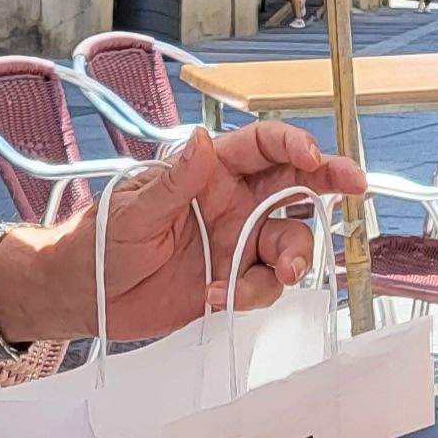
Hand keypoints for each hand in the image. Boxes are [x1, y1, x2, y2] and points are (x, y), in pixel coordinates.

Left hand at [1, 120, 366, 339]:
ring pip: (290, 239)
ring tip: (282, 273)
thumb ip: (173, 181)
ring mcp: (236, 242)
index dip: (294, 145)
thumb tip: (203, 141)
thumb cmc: (98, 239)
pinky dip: (253, 292)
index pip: (262, 146)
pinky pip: (265, 283)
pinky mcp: (232, 280)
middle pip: (296, 186)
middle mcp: (233, 202)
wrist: (82, 296)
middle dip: (331, 182)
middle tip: (355, 188)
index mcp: (210, 171)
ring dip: (296, 254)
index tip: (314, 158)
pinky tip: (215, 297)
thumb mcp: (132, 208)